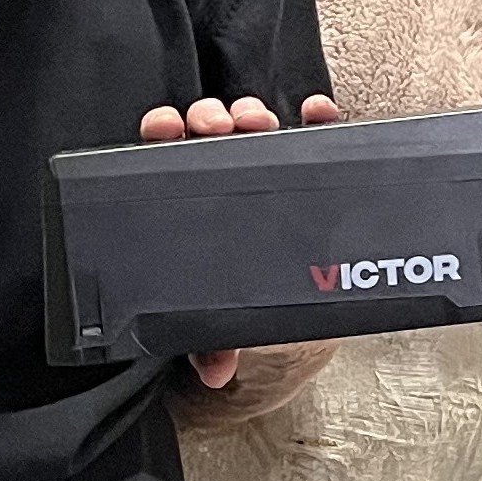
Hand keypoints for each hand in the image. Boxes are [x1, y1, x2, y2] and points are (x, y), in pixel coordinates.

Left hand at [138, 92, 338, 388]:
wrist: (290, 325)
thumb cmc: (244, 310)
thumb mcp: (224, 330)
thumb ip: (214, 343)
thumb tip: (215, 368)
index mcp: (189, 205)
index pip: (166, 157)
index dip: (162, 133)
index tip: (166, 126)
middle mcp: (222, 182)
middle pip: (210, 134)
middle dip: (212, 119)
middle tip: (219, 126)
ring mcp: (264, 175)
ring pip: (254, 130)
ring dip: (253, 115)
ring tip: (258, 122)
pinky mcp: (305, 178)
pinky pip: (310, 140)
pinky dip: (316, 120)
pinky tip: (318, 112)